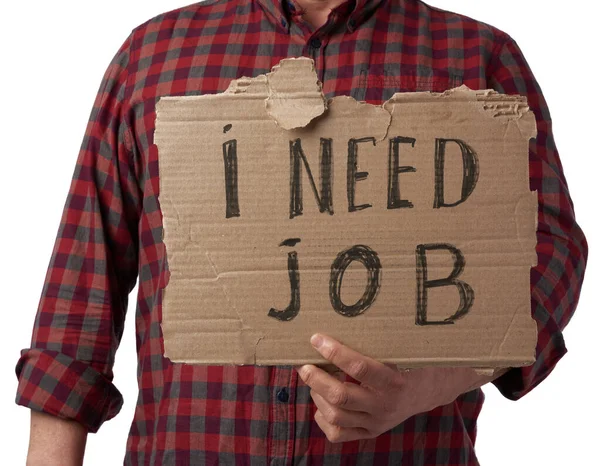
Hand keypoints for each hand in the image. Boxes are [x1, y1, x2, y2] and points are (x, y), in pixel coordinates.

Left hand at [296, 333, 496, 442]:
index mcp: (394, 382)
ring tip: (313, 380)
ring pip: (336, 416)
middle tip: (304, 364)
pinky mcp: (370, 432)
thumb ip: (377, 340)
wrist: (432, 389)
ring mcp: (377, 422)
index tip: (316, 339)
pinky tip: (321, 403)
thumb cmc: (412, 360)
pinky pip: (339, 434)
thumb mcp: (401, 349)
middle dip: (316, 378)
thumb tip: (346, 313)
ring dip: (317, 396)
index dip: (334, 352)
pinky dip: (324, 420)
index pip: (358, 367)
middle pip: (340, 395)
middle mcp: (385, 406)